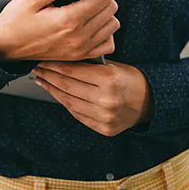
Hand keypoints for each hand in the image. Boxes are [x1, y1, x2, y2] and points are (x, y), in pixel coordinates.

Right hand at [0, 0, 118, 62]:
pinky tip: (91, 26)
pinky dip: (104, 34)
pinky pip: (107, 45)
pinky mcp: (79, 56)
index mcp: (68, 20)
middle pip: (110, 11)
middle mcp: (78, 37)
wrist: (5, 46)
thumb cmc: (15, 21)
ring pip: (112, 26)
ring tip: (87, 10)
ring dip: (104, 15)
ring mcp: (80, 49)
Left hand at [32, 60, 153, 136]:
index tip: (43, 59)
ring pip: (70, 102)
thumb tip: (61, 60)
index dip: (55, 65)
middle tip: (38, 69)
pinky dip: (66, 103)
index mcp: (109, 79)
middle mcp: (106, 99)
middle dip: (49, 76)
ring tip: (43, 81)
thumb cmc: (130, 78)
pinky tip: (57, 94)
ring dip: (53, 91)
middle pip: (68, 87)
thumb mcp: (113, 65)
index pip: (73, 71)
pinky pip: (78, 115)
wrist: (150, 101)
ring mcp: (105, 117)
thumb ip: (90, 66)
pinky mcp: (104, 129)